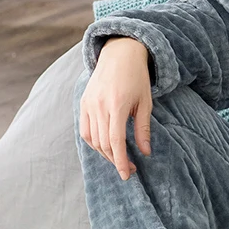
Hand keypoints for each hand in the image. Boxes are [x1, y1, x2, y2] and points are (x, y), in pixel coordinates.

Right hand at [79, 37, 152, 180]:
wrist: (120, 53)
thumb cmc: (137, 77)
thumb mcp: (146, 102)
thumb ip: (143, 128)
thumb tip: (146, 152)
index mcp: (117, 105)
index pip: (115, 141)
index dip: (120, 161)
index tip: (126, 174)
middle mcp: (99, 106)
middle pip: (103, 143)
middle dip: (115, 159)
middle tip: (129, 168)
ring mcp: (88, 104)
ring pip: (92, 139)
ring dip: (105, 153)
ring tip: (119, 158)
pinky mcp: (83, 103)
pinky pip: (85, 130)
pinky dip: (93, 142)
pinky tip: (105, 147)